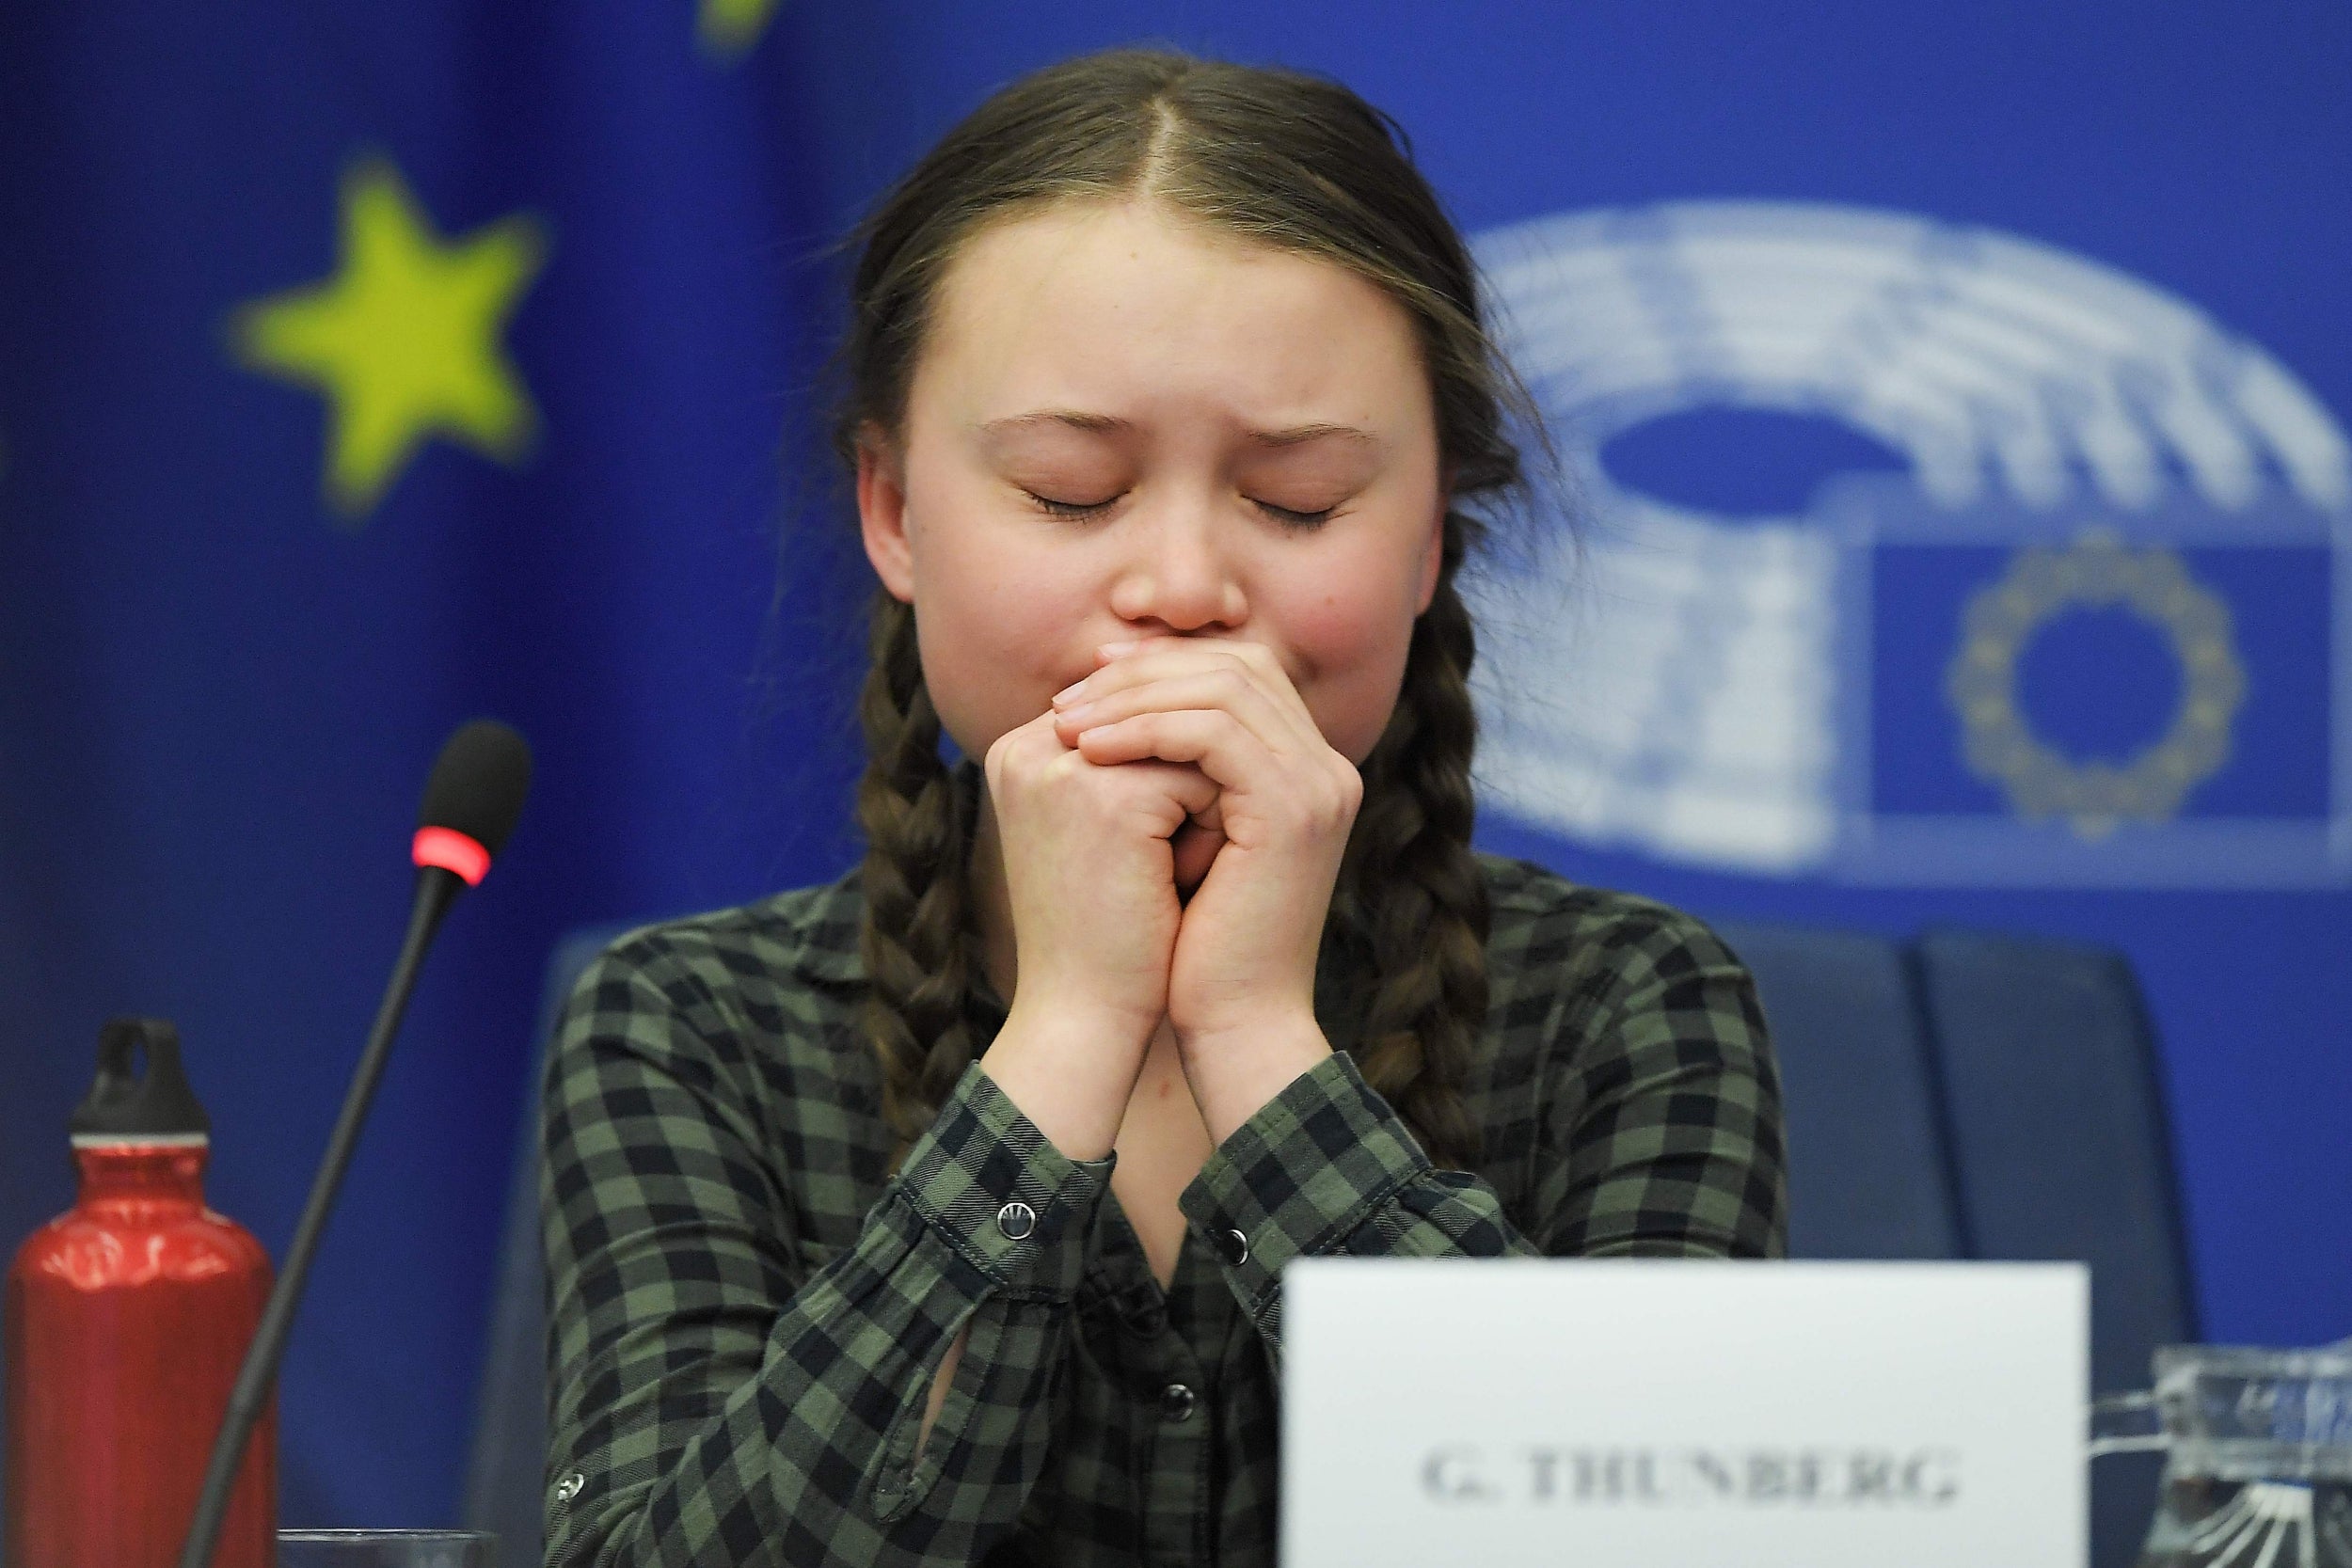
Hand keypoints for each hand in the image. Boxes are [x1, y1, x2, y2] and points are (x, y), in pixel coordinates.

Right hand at [978, 707, 1220, 1157]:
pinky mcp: (1104, 796)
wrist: (1086, 1016)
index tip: (1185, 820)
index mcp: (1021, 748)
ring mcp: (1061, 765)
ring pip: (1186, 737)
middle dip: (1199, 762)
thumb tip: (1214, 700)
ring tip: (1200, 858)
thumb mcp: (1113, 828)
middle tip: (1213, 830)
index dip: (1182, 747)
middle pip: (1159, 706)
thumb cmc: (1108, 931)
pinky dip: (1214, 824)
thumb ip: (1134, 759)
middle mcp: (1029, 744)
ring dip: (1211, 793)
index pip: (1132, 698)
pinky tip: (1197, 877)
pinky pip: (1199, 773)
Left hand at [1052, 637, 1358, 1139]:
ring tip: (1065, 725)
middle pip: (1236, 663)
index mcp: (1304, 770)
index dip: (1162, 665)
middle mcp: (1325, 768)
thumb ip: (1166, 771)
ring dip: (1133, 697)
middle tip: (1069, 698)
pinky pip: (1214, 732)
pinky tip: (1090, 752)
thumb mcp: (1176, 838)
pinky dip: (1145, 730)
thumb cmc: (1191, 945)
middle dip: (1142, 671)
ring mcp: (1319, 785)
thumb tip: (1099, 704)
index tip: (1088, 683)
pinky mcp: (1296, 810)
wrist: (1234, 1023)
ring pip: (1223, 686)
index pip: (1238, 670)